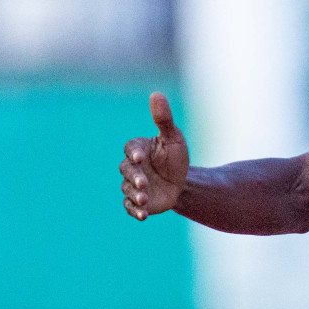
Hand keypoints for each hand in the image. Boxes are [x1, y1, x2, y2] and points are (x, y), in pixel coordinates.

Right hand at [119, 92, 189, 219]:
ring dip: (135, 195)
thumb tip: (156, 94)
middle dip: (134, 177)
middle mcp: (132, 167)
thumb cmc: (175, 157)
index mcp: (139, 149)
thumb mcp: (173, 138)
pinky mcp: (138, 202)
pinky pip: (131, 207)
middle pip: (126, 171)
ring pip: (128, 190)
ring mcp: (133, 185)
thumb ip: (164, 119)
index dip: (134, 153)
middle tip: (143, 182)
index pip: (131, 149)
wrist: (181, 182)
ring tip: (145, 199)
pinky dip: (135, 211)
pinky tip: (143, 215)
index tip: (140, 157)